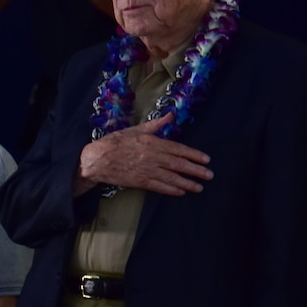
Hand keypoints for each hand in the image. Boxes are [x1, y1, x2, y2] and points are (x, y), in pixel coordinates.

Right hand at [75, 116, 213, 195]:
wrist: (97, 159)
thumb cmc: (115, 142)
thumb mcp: (136, 129)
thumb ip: (156, 124)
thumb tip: (171, 115)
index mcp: (153, 143)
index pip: (179, 149)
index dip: (194, 155)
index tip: (206, 159)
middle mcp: (153, 157)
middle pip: (179, 165)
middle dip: (196, 170)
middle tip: (209, 175)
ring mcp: (147, 170)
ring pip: (172, 178)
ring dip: (187, 183)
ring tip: (199, 187)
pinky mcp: (140, 182)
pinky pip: (159, 187)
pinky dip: (171, 190)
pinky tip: (181, 192)